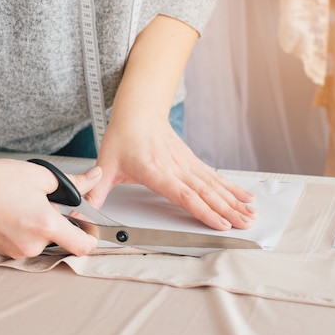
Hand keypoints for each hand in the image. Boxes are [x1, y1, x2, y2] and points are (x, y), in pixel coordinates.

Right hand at [0, 157, 101, 258]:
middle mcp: (31, 244)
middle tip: (47, 202)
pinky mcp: (1, 250)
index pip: (83, 246)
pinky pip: (23, 243)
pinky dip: (24, 231)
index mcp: (45, 225)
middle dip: (59, 224)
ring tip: (24, 204)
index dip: (91, 237)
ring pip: (40, 242)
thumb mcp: (42, 175)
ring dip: (40, 227)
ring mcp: (15, 250)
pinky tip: (12, 212)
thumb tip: (95, 178)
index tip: (89, 226)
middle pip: (61, 241)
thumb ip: (75, 182)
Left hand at [86, 116, 256, 230]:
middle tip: (245, 224)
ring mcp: (186, 163)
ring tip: (252, 214)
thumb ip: (95, 188)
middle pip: (205, 191)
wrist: (138, 110)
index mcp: (155, 170)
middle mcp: (175, 166)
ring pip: (214, 184)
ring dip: (234, 200)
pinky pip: (215, 176)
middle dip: (227, 210)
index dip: (202, 209)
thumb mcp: (105, 163)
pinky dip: (232, 187)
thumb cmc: (123, 136)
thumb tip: (82, 207)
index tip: (219, 223)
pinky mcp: (191, 160)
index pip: (183, 193)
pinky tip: (245, 196)